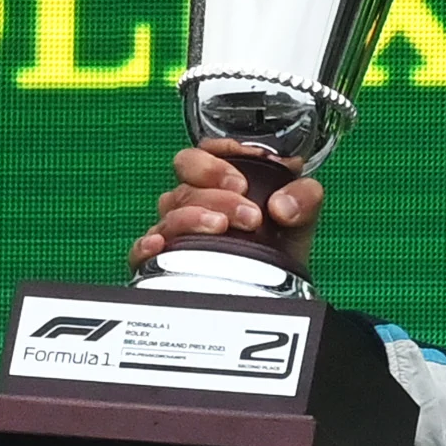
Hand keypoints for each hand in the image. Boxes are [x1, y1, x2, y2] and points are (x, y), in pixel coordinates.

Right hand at [129, 140, 323, 271]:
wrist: (277, 290)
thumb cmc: (279, 244)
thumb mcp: (300, 217)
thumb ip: (304, 198)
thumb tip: (283, 206)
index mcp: (218, 182)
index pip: (200, 155)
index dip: (216, 160)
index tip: (242, 181)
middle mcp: (193, 201)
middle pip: (186, 184)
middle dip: (216, 193)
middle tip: (249, 214)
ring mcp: (176, 230)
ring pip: (170, 213)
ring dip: (195, 217)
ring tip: (222, 227)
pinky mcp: (164, 261)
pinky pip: (142, 249)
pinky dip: (147, 245)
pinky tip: (160, 245)